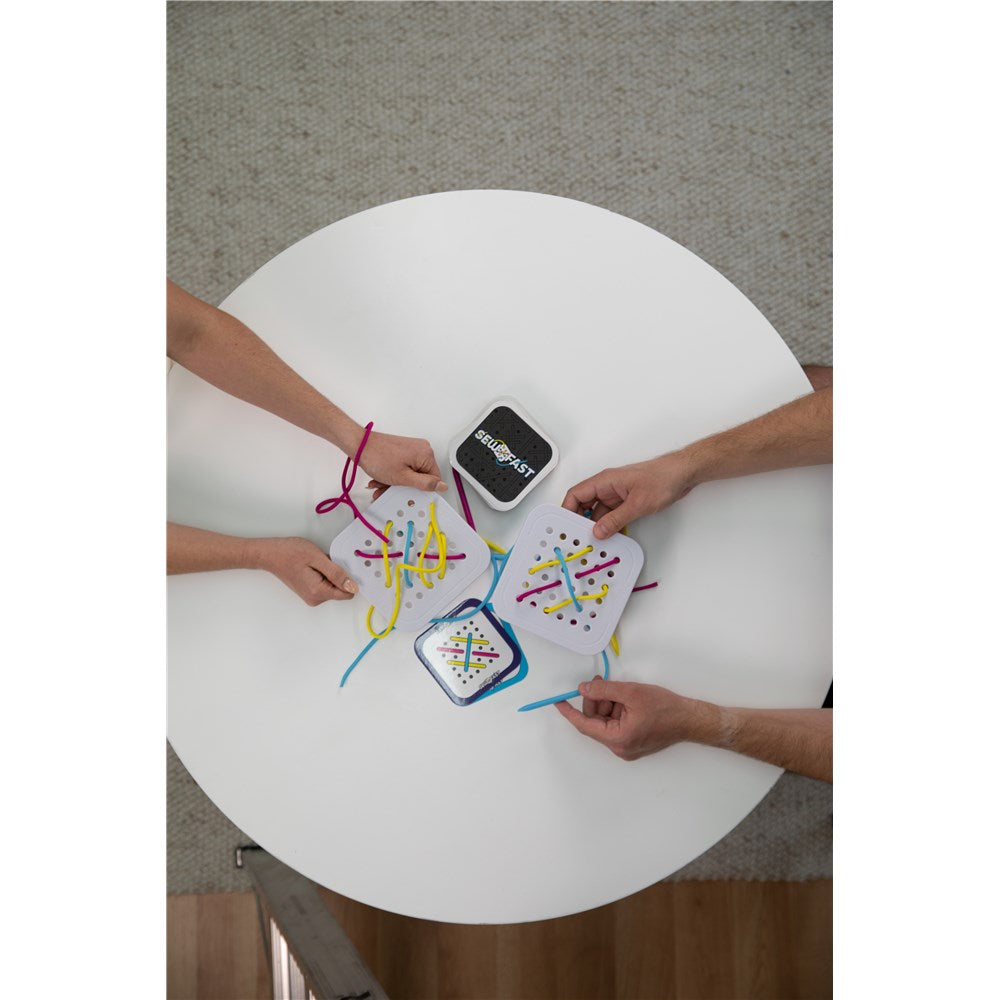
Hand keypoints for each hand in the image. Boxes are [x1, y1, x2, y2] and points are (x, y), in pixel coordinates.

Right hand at [251, 537, 358, 605]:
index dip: (349, 578)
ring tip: (316, 562)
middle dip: (338, 574)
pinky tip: (313, 565)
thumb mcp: (317, 558)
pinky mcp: (309, 591)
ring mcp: (311, 596)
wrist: (270, 554)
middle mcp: (315, 599)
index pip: (348, 593)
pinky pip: (326, 584)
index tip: (342, 566)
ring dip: (330, 572)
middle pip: (341, 589)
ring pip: (333, 586)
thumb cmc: (289, 553)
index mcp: (318, 592)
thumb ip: (337, 574)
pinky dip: (324, 573)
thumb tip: (353, 586)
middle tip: (324, 561)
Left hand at [358, 431, 446, 498]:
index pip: (434, 479)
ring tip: (381, 484)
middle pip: (420, 477)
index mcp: (426, 454)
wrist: (359, 445)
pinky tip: (381, 479)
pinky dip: (393, 475)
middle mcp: (421, 449)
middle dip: (404, 487)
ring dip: (395, 482)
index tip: (408, 493)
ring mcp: (412, 449)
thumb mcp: (403, 477)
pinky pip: (403, 468)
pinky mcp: (403, 450)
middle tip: (389, 489)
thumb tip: (442, 486)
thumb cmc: (377, 457)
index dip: (420, 489)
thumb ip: (425, 484)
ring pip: (410, 474)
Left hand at [555, 677, 715, 760]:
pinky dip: (616, 710)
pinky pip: (615, 724)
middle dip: (595, 700)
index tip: (558, 702)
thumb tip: (583, 689)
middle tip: (598, 682)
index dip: (569, 712)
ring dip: (607, 704)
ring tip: (619, 689)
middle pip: (595, 721)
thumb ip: (604, 690)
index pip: (585, 725)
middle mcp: (620, 747)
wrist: (690, 719)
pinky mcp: (632, 742)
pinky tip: (625, 699)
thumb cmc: (666, 708)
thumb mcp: (630, 692)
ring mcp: (626, 747)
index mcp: (617, 739)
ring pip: (605, 721)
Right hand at [561, 452, 696, 538]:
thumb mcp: (637, 504)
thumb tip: (598, 531)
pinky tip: (611, 536)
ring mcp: (617, 494)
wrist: (682, 474)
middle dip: (581, 521)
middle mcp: (608, 486)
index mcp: (604, 480)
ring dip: (597, 526)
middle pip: (585, 504)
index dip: (567, 510)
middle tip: (579, 537)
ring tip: (596, 541)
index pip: (576, 494)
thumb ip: (616, 520)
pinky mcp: (626, 500)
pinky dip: (610, 525)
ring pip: (598, 512)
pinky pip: (611, 514)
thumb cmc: (662, 478)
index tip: (565, 526)